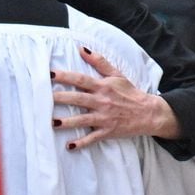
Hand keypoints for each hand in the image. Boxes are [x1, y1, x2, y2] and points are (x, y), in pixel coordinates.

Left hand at [51, 47, 180, 150]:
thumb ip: (99, 61)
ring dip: (68, 122)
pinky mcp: (108, 131)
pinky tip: (70, 146)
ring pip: (83, 120)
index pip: (81, 79)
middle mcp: (102, 101)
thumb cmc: (130, 92)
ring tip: (53, 123)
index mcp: (103, 86)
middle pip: (78, 98)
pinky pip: (93, 138)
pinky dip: (82, 143)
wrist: (150, 113)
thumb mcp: (116, 74)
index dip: (65, 76)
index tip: (50, 74)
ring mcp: (105, 117)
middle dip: (62, 98)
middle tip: (44, 98)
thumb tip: (81, 48)